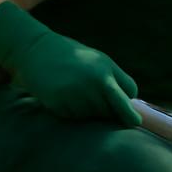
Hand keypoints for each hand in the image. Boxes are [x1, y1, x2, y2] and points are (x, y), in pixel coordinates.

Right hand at [0, 0, 140, 126]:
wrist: (37, 50)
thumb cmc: (75, 58)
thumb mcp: (101, 62)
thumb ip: (119, 82)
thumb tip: (134, 110)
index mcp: (105, 75)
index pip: (126, 102)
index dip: (129, 113)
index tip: (133, 121)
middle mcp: (92, 85)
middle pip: (110, 113)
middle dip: (107, 111)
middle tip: (93, 97)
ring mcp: (74, 95)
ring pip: (91, 118)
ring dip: (87, 112)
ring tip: (76, 91)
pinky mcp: (57, 103)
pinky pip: (72, 118)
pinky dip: (70, 111)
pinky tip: (63, 95)